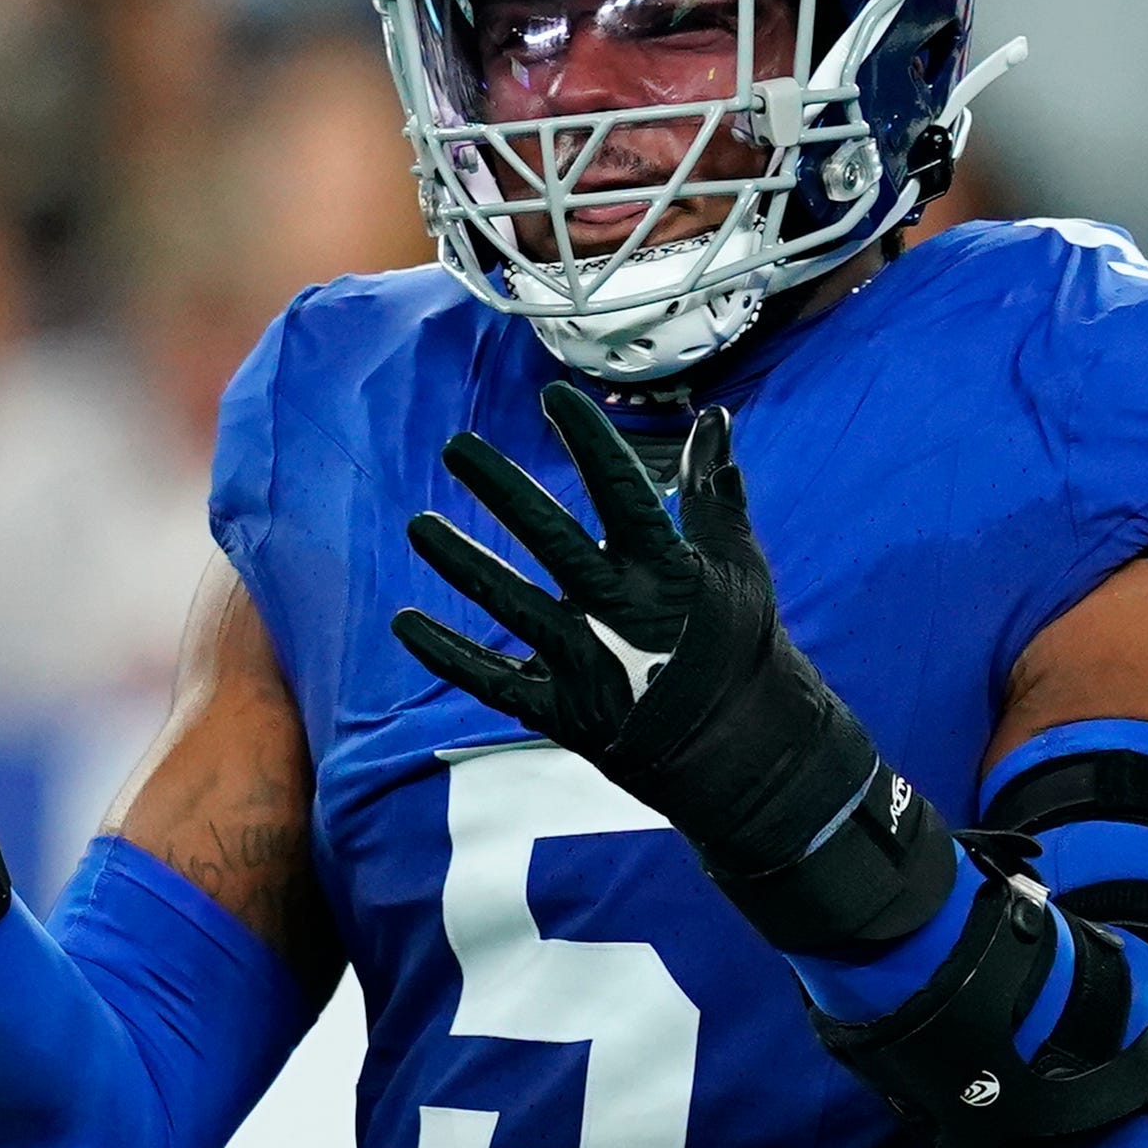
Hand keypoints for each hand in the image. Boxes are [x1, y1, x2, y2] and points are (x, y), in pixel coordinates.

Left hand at [392, 380, 953, 952]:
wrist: (742, 751)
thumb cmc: (737, 644)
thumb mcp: (737, 562)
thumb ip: (715, 490)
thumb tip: (714, 418)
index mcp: (667, 570)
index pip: (623, 490)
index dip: (590, 441)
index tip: (552, 396)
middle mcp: (621, 612)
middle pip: (552, 540)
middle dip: (502, 490)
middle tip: (456, 446)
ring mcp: (587, 664)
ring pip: (512, 605)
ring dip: (463, 563)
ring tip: (418, 525)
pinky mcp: (562, 710)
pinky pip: (493, 680)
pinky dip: (448, 654)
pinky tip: (405, 622)